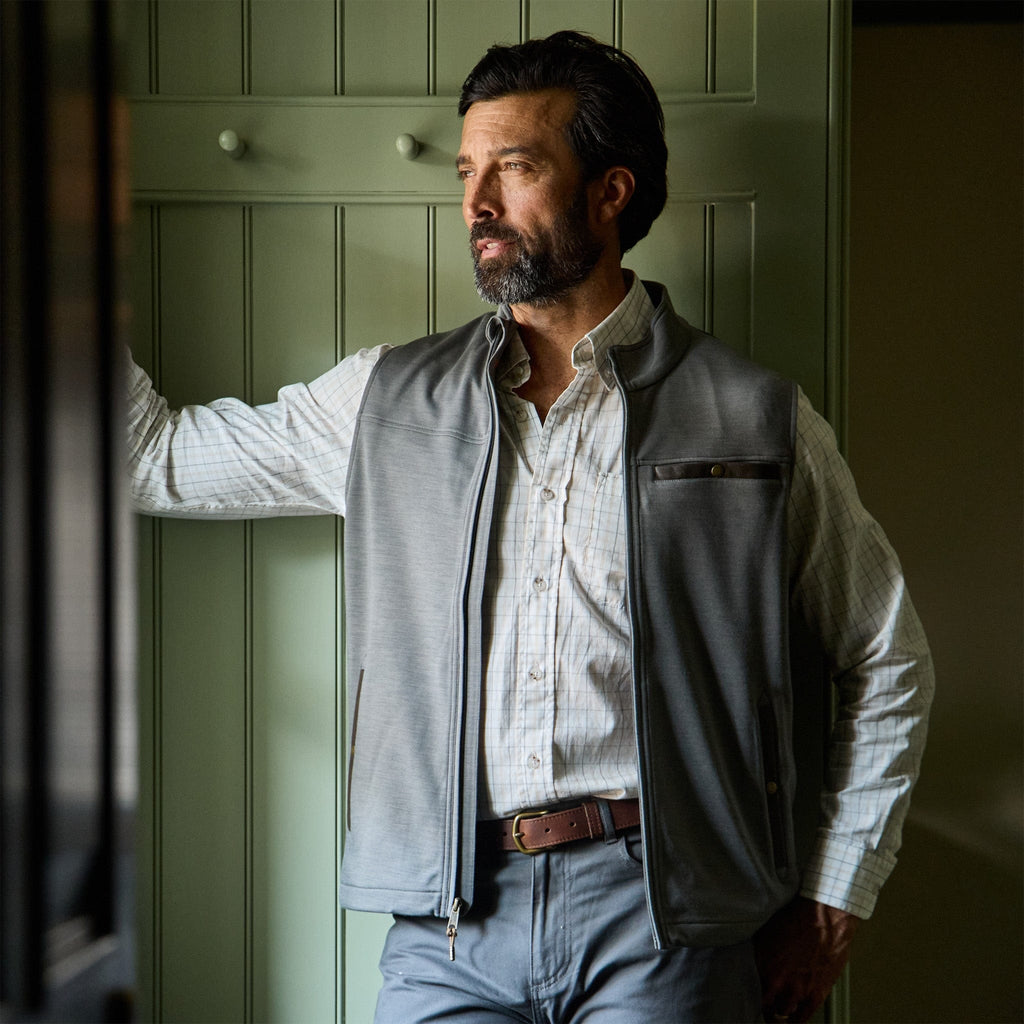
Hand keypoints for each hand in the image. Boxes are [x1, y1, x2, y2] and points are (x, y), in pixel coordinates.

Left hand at [753, 896, 859, 1022]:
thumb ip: (759, 953)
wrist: (825, 917)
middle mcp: (778, 981)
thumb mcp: (767, 933)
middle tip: (764, 1004)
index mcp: (763, 964)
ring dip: (780, 1010)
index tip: (749, 994)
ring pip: (783, 1012)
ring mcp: (798, 990)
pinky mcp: (817, 994)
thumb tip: (751, 961)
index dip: (749, 994)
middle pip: (765, 1006)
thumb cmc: (797, 918)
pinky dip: (796, 1020)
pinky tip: (792, 1019)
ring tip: (778, 1008)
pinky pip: (802, 1017)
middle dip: (764, 1005)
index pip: (750, 990)